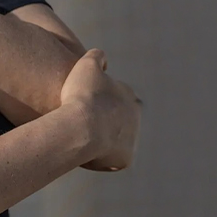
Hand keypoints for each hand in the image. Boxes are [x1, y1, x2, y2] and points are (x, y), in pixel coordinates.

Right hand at [58, 49, 141, 171]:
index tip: (83, 103)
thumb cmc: (82, 96)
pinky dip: (101, 158)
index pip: (117, 97)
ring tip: (82, 139)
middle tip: (83, 122)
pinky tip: (85, 153)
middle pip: (120, 120)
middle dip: (106, 121)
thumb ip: (96, 56)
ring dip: (104, 140)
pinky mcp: (125, 160)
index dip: (99, 100)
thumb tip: (103, 57)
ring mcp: (132, 140)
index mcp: (129, 95)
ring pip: (117, 140)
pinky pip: (111, 160)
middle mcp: (136, 117)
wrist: (81, 127)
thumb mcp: (86, 65)